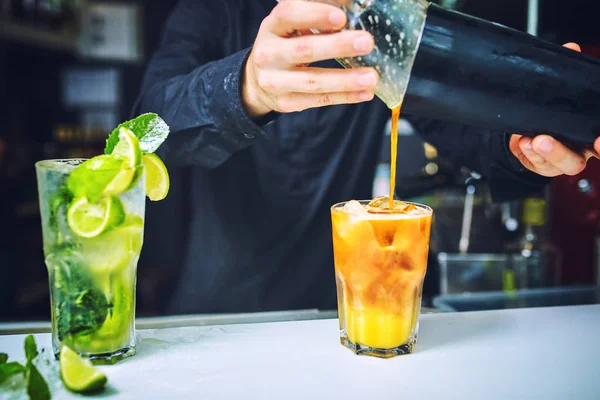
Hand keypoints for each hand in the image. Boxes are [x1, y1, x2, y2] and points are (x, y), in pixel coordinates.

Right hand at [242, 0, 377, 117]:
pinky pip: (319, 100)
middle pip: (304, 50)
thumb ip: (319, 11)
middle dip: (337, 46)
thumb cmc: (285, 44)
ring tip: (372, 77)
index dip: (315, 15)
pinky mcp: (286, 102)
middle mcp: (268, 54)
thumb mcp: (294, 24)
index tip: (342, 18)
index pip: (288, 15)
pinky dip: (344, 97)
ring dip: (345, 80)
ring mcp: (275, 81)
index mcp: (272, 26)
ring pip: (313, 81)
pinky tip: (364, 92)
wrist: (259, 80)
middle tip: (367, 42)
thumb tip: (356, 3)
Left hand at [509, 42, 599, 176]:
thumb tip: (571, 47)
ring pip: (567, 163)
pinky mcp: (544, 166)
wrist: (527, 133)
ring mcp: (565, 159)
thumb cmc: (553, 113)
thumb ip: (566, 74)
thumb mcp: (562, 93)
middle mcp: (585, 148)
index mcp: (595, 130)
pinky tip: (525, 141)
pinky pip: (539, 163)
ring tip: (537, 139)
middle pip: (599, 154)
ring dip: (553, 151)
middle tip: (594, 140)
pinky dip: (530, 152)